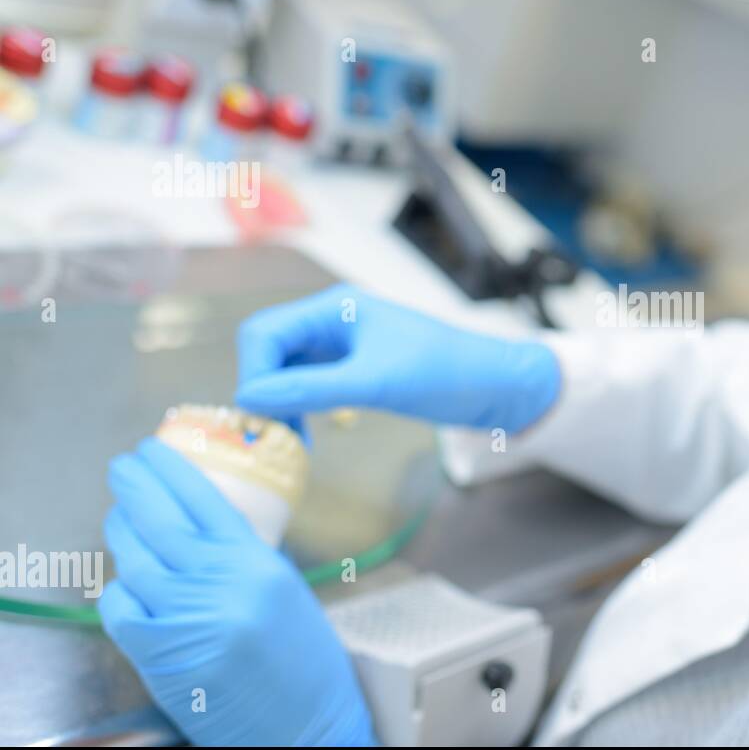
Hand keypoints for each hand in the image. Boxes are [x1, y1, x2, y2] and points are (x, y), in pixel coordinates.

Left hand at [98, 438, 375, 745]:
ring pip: (134, 561)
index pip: (204, 499)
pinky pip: (120, 608)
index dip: (171, 469)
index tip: (151, 450)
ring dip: (121, 534)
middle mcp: (220, 584)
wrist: (305, 725)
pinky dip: (118, 593)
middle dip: (134, 487)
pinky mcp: (158, 654)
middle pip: (160, 520)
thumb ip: (244, 557)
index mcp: (257, 563)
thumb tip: (203, 526)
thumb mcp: (283, 591)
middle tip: (122, 468)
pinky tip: (127, 587)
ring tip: (120, 519)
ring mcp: (185, 618)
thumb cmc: (302, 663)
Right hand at [234, 284, 560, 433]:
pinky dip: (302, 408)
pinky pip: (310, 386)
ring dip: (282, 404)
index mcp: (334, 309)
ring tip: (293, 440)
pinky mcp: (356, 370)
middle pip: (270, 352)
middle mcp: (333, 322)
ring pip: (287, 372)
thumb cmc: (445, 373)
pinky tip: (311, 433)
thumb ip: (313, 389)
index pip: (264, 334)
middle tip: (273, 434)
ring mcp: (343, 347)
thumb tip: (251, 399)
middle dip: (264, 391)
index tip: (260, 416)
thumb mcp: (376, 382)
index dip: (254, 373)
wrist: (496, 386)